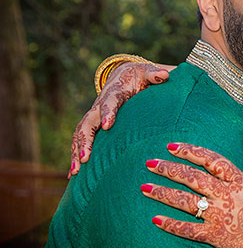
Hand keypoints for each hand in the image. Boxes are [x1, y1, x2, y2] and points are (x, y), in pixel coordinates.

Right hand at [69, 61, 170, 177]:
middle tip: (85, 158)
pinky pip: (80, 142)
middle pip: (87, 124)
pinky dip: (76, 157)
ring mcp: (94, 118)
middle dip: (85, 141)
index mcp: (114, 93)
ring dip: (76, 152)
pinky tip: (72, 175)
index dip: (108, 113)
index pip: (109, 103)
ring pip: (80, 135)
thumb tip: (165, 75)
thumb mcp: (148, 72)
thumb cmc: (139, 76)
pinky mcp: (93, 127)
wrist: (124, 76)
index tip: (108, 125)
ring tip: (75, 172)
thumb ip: (155, 75)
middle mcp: (99, 107)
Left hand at [143, 137, 242, 247]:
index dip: (190, 151)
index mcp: (240, 182)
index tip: (171, 146)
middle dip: (169, 169)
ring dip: (163, 193)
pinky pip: (188, 230)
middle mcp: (227, 197)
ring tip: (144, 187)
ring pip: (186, 202)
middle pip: (192, 178)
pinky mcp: (215, 237)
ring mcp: (220, 217)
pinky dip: (171, 225)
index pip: (211, 160)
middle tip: (150, 163)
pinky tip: (156, 219)